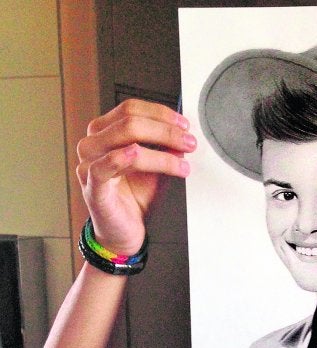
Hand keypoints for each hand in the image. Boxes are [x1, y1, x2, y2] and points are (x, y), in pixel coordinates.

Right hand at [76, 99, 195, 254]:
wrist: (124, 231)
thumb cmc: (134, 197)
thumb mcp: (156, 168)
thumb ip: (166, 150)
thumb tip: (184, 136)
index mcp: (106, 132)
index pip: (131, 109)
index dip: (161, 113)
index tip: (185, 125)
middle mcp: (94, 143)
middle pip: (130, 121)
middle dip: (166, 131)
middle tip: (188, 143)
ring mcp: (89, 163)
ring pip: (125, 139)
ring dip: (160, 148)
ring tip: (181, 161)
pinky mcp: (92, 185)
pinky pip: (104, 166)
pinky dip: (123, 157)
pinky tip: (137, 154)